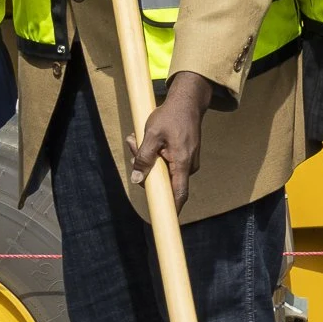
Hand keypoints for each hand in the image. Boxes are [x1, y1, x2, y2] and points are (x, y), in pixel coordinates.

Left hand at [129, 70, 213, 210]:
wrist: (188, 102)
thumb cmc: (170, 117)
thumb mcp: (151, 135)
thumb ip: (143, 158)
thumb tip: (137, 179)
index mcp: (182, 162)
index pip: (179, 193)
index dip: (172, 209)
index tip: (164, 219)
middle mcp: (189, 166)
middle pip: (164, 180)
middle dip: (145, 168)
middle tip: (133, 144)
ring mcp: (188, 161)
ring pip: (163, 170)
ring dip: (148, 158)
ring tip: (138, 137)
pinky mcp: (185, 156)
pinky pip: (168, 162)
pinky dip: (155, 154)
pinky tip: (148, 138)